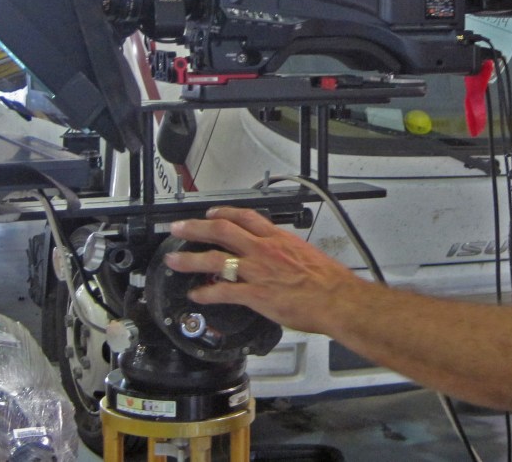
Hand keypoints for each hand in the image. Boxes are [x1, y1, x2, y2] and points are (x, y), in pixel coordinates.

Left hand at [166, 206, 366, 334]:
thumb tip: (280, 257)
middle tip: (178, 228)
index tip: (211, 213)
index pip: (245, 217)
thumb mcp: (306, 255)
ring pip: (216, 260)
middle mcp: (264, 250)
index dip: (223, 213)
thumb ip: (286, 253)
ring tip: (174, 261)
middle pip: (222, 231)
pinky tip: (196, 295)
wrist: (337, 299)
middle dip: (196, 228)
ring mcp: (258, 272)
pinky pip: (224, 292)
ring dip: (191, 259)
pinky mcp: (256, 295)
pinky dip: (207, 294)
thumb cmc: (328, 281)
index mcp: (278, 239)